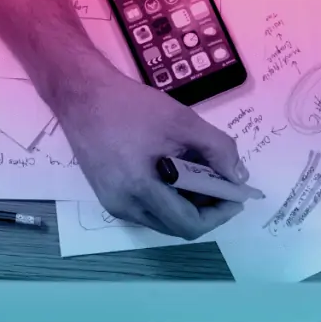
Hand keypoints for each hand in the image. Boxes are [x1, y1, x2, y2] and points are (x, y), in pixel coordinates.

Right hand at [57, 71, 259, 239]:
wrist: (82, 95)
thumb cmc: (130, 106)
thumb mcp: (183, 121)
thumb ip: (217, 149)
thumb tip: (238, 177)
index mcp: (140, 189)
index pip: (188, 224)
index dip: (219, 215)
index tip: (236, 196)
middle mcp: (123, 206)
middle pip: (176, 226)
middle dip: (205, 209)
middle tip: (223, 184)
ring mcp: (113, 202)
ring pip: (162, 218)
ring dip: (187, 204)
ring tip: (201, 174)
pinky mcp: (108, 194)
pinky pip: (146, 207)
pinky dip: (168, 197)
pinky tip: (177, 171)